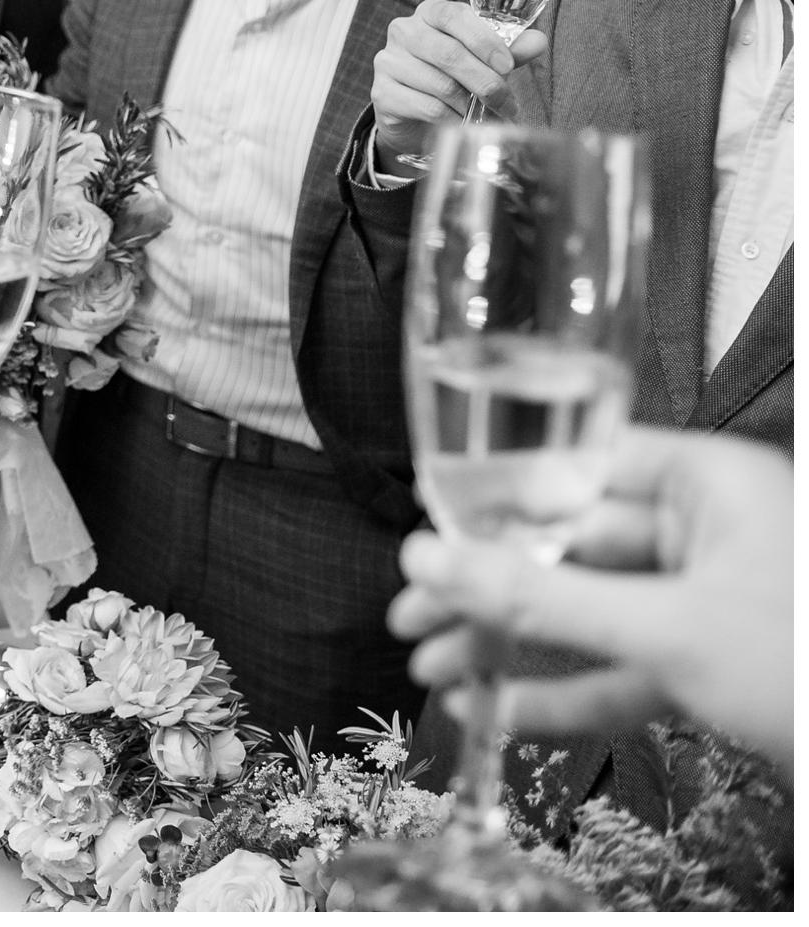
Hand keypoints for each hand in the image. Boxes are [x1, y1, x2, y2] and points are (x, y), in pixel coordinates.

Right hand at [368, 0, 546, 170]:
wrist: (414, 114)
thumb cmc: (452, 76)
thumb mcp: (484, 59)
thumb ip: (510, 49)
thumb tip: (538, 42)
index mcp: (430, 12)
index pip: (454, 16)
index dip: (484, 41)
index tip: (507, 65)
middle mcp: (403, 31)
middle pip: (449, 54)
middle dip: (485, 81)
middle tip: (506, 102)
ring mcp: (388, 61)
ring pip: (440, 84)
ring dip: (471, 105)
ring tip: (486, 115)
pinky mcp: (382, 93)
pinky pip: (427, 107)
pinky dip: (452, 118)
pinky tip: (461, 121)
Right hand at [389, 428, 792, 775]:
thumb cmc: (804, 665)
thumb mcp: (666, 630)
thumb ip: (539, 601)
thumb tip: (429, 561)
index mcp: (709, 484)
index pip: (577, 470)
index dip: (495, 502)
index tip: (427, 534)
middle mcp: (710, 531)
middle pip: (572, 550)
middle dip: (488, 591)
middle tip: (410, 613)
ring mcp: (715, 602)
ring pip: (590, 615)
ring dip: (513, 647)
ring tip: (435, 671)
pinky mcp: (718, 665)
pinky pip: (624, 668)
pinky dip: (564, 691)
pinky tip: (500, 709)